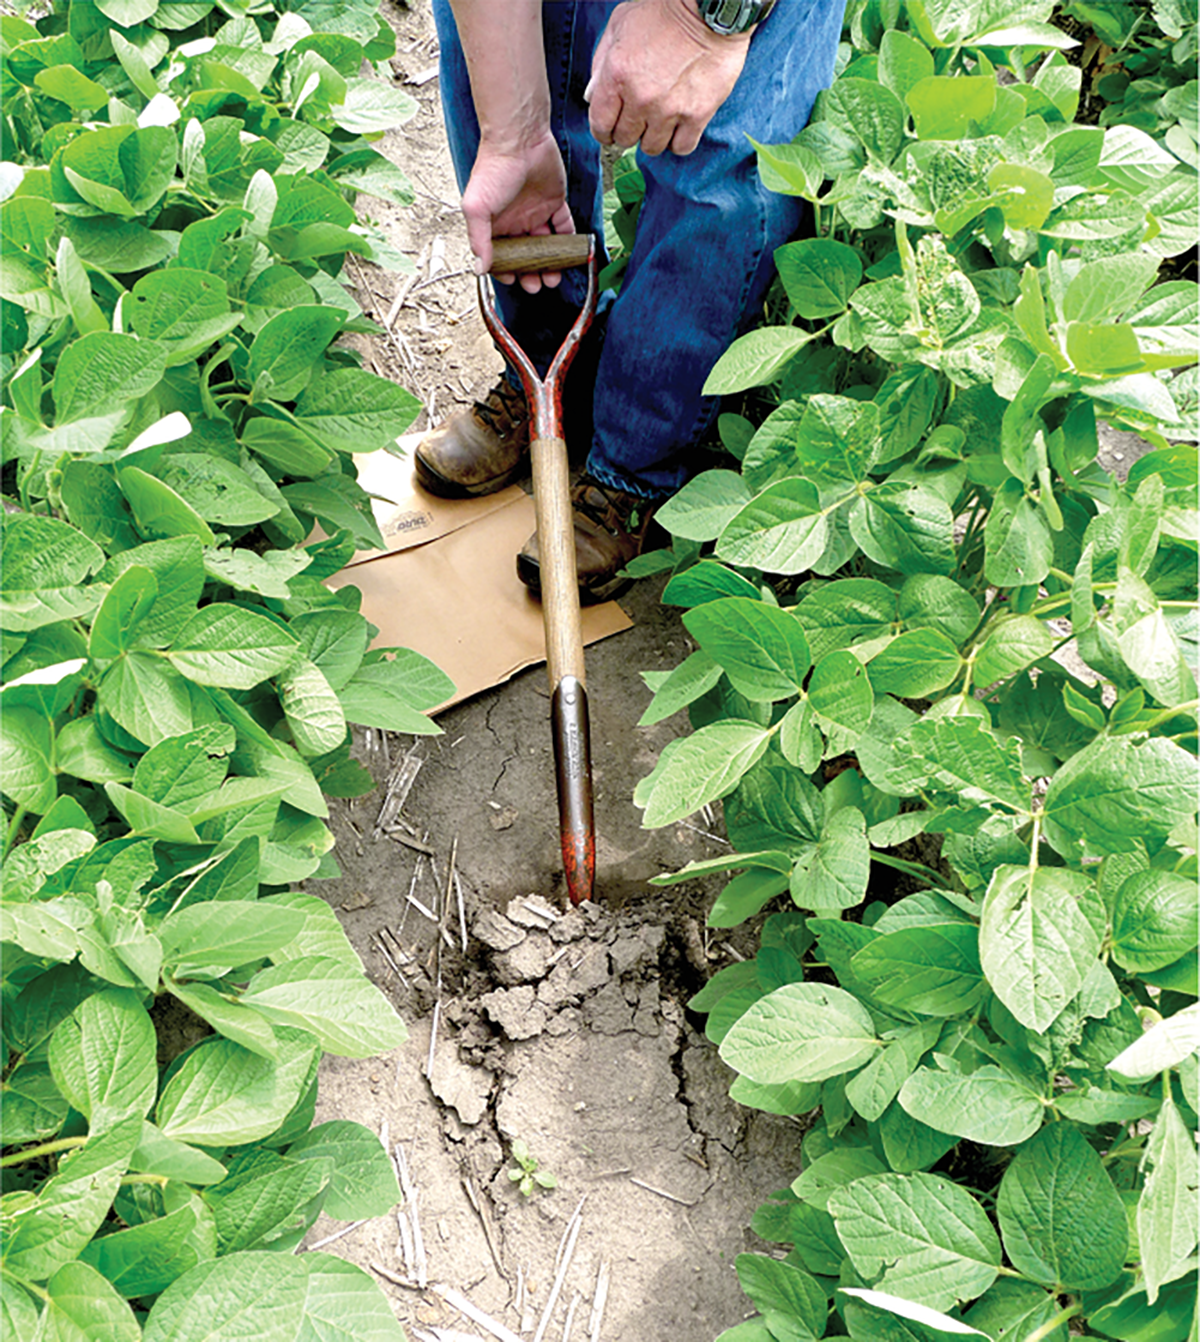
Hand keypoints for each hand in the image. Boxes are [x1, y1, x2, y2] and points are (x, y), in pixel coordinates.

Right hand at [461, 131, 574, 293]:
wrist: (519, 139)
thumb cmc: (493, 170)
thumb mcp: (477, 208)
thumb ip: (479, 240)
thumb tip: (480, 269)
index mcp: (495, 224)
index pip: (501, 256)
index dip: (507, 271)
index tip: (514, 281)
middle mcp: (515, 221)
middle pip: (525, 255)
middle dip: (531, 273)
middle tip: (537, 285)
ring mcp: (535, 212)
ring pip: (545, 246)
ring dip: (550, 264)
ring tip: (554, 278)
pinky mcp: (555, 202)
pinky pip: (564, 226)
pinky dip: (569, 241)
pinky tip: (571, 254)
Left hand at [585, 0, 750, 155]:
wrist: (709, 8)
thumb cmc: (664, 11)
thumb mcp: (620, 25)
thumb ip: (601, 63)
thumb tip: (592, 97)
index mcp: (617, 75)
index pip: (600, 125)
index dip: (603, 130)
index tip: (610, 129)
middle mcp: (641, 98)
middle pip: (625, 139)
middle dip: (628, 130)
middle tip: (638, 118)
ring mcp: (669, 109)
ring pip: (652, 147)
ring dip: (653, 136)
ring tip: (660, 118)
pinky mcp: (697, 115)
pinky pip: (681, 147)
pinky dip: (679, 140)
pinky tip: (680, 125)